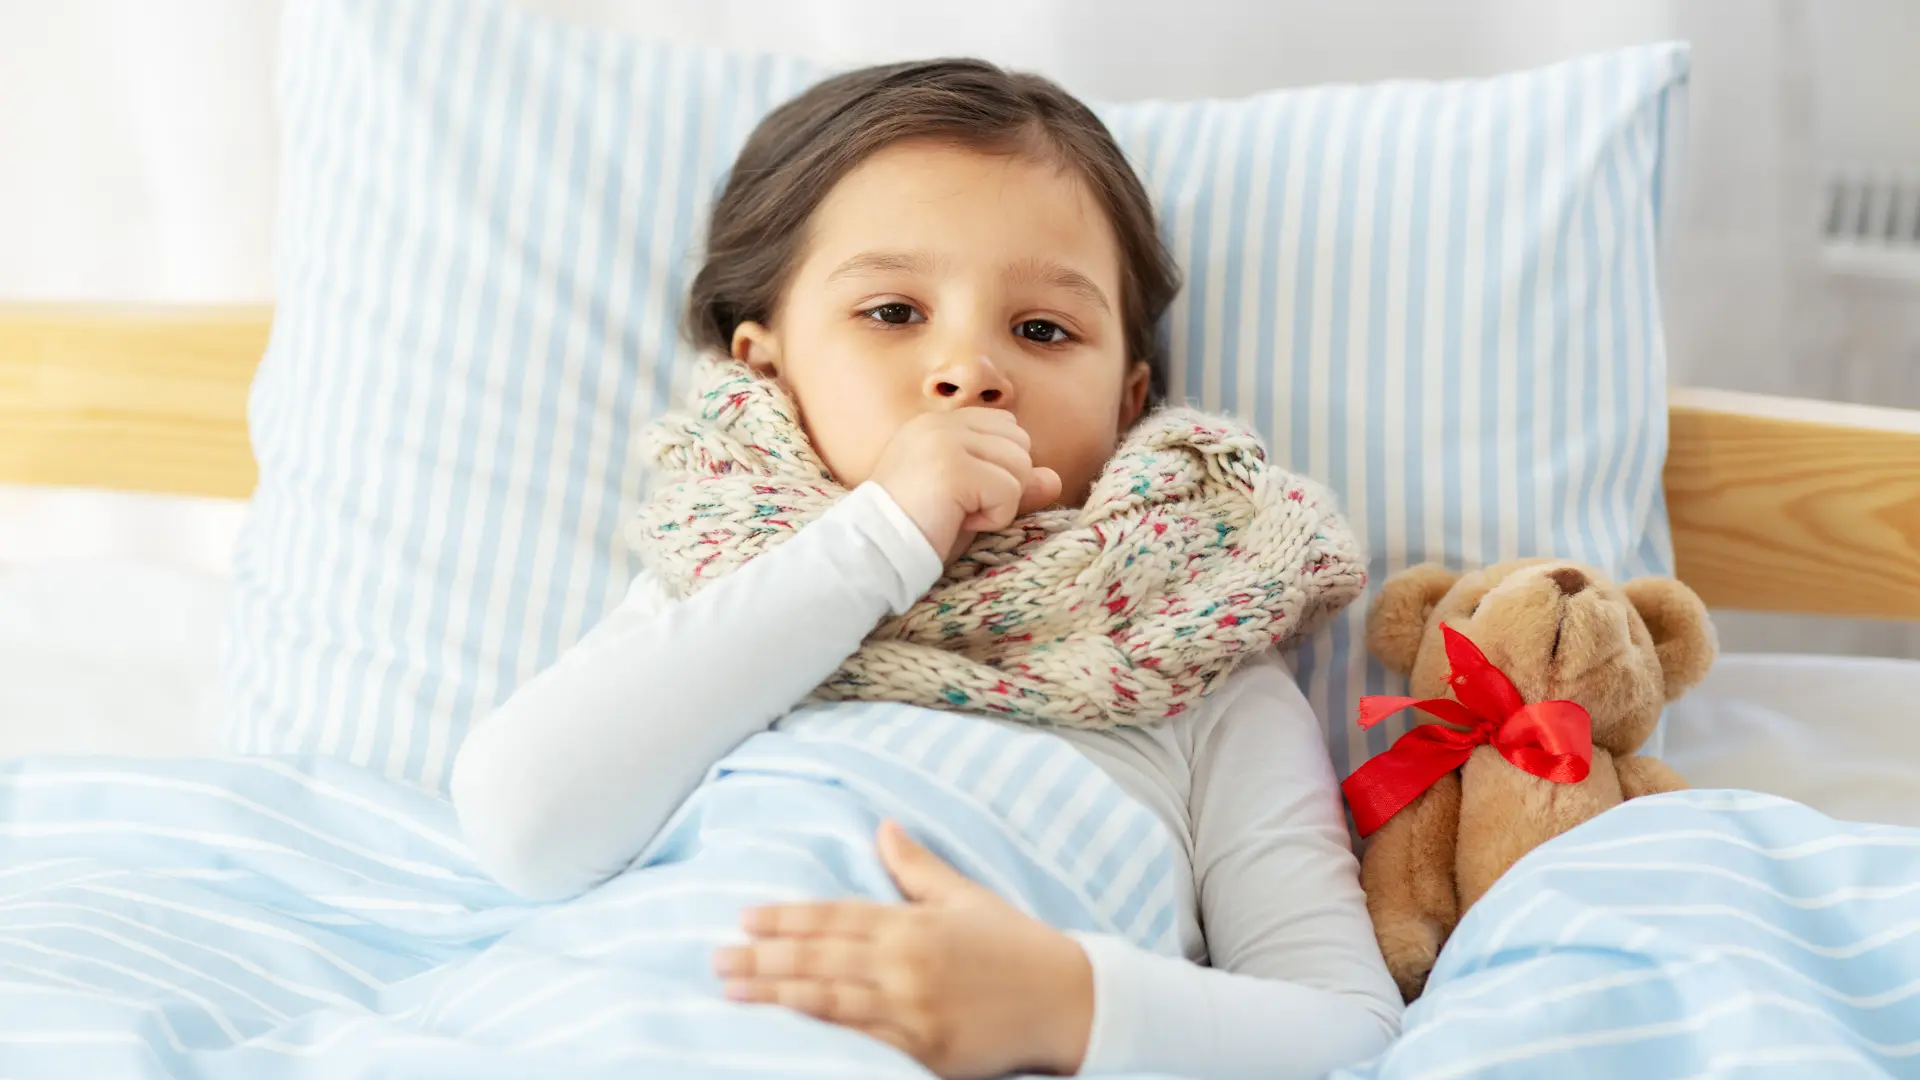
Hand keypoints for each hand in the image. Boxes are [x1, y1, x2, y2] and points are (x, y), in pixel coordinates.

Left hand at [714, 820, 1093, 1079]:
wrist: (1069, 1000)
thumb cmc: (1015, 946)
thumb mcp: (965, 897)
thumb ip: (916, 866)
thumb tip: (883, 825)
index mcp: (914, 924)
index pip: (834, 917)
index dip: (786, 918)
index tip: (743, 917)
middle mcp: (909, 964)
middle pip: (820, 958)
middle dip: (763, 958)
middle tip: (716, 958)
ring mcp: (915, 1010)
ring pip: (829, 1001)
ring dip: (775, 996)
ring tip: (732, 992)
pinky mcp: (926, 1052)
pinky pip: (862, 1045)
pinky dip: (821, 1038)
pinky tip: (785, 1035)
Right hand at [870, 410, 1062, 559]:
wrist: (873, 554)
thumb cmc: (919, 530)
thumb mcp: (972, 503)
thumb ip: (1013, 484)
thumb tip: (1054, 478)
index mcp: (938, 424)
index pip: (1007, 428)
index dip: (1000, 468)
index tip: (963, 494)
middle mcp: (941, 424)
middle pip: (1020, 444)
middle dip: (1005, 483)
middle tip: (962, 507)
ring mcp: (945, 441)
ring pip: (1020, 466)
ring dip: (999, 502)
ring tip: (959, 514)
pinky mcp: (953, 467)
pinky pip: (1009, 491)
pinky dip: (993, 517)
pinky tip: (957, 521)